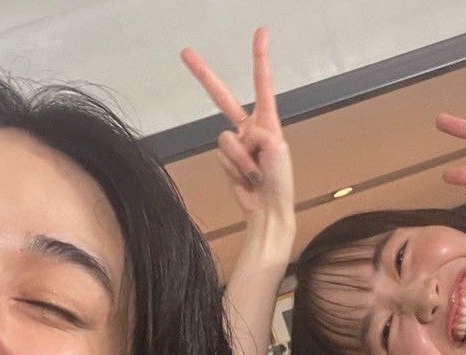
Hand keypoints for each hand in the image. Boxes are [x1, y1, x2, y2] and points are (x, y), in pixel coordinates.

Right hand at [181, 28, 294, 219]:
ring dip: (242, 160)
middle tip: (185, 52)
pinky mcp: (225, 159)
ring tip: (257, 175)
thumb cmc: (280, 183)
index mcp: (267, 122)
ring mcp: (236, 143)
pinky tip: (246, 180)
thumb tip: (247, 134)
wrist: (267, 211)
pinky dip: (235, 169)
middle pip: (221, 97)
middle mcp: (249, 128)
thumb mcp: (278, 153)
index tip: (261, 32)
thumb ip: (262, 135)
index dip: (260, 59)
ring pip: (225, 139)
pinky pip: (221, 156)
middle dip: (204, 75)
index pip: (262, 85)